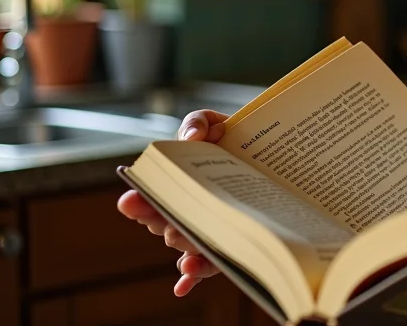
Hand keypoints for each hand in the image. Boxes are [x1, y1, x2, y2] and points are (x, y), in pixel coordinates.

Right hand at [115, 109, 228, 295]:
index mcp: (176, 184)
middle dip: (164, 224)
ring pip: (186, 245)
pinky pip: (207, 267)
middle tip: (168, 223)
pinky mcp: (226, 247)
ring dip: (184, 248)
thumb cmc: (236, 138)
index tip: (131, 201)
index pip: (150, 197)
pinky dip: (192, 277)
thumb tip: (192, 136)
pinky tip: (182, 285)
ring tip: (186, 249)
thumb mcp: (215, 123)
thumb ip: (197, 122)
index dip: (140, 201)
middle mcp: (185, 210)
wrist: (274, 155)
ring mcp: (205, 229)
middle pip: (165, 223)